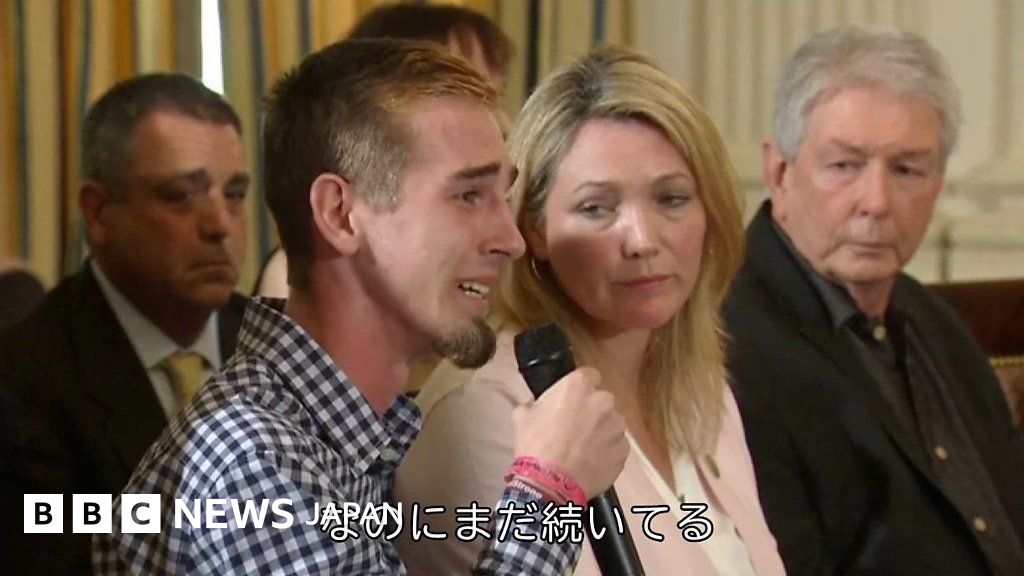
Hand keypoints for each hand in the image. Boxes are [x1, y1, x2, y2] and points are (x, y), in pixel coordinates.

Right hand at [512, 366, 626, 498]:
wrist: (550, 483)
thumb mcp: (522, 415)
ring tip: (582, 448)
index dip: (579, 389)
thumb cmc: (535, 445)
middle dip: (591, 411)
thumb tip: (539, 405)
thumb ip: (536, 402)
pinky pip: (616, 445)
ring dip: (600, 431)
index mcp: (579, 386)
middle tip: (575, 427)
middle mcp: (603, 401)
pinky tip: (590, 461)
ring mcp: (617, 426)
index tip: (572, 401)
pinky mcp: (623, 450)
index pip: (588, 376)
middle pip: (601, 400)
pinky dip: (607, 451)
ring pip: (611, 423)